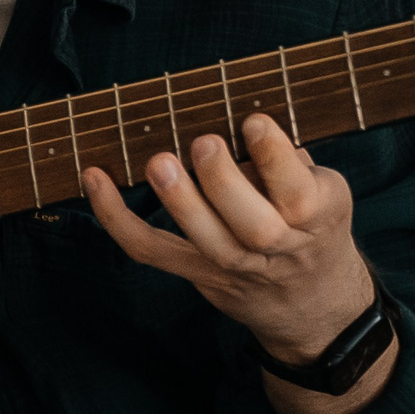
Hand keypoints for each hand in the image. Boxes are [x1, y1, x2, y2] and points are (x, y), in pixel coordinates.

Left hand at [85, 113, 374, 365]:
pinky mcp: (196, 273)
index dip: (277, 159)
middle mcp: (281, 245)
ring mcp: (237, 265)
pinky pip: (150, 248)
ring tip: (158, 162)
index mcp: (318, 214)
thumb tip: (233, 112)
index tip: (254, 121)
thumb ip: (284, 158)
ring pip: (207, 242)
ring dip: (179, 202)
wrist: (311, 301)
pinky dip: (115, 217)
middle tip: (204, 142)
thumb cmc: (310, 222)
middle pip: (255, 227)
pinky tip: (94, 178)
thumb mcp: (320, 187)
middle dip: (225, 183)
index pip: (300, 193)